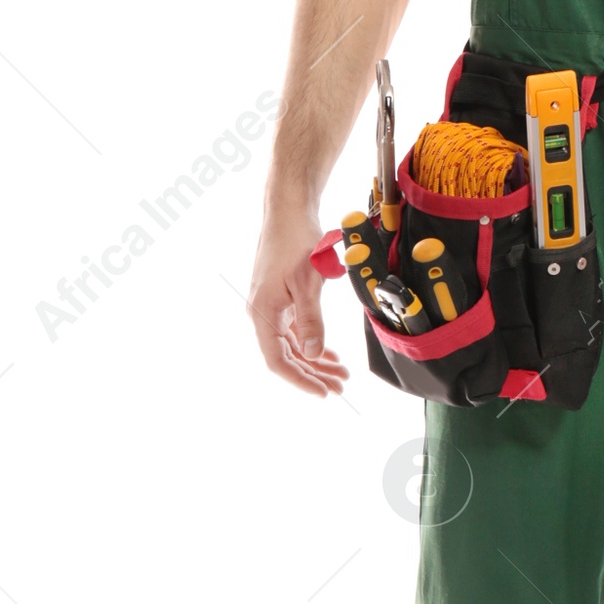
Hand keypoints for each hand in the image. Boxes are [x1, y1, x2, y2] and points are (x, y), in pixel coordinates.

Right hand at [248, 203, 350, 396]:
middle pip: (286, 356)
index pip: (277, 360)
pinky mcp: (281, 299)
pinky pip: (295, 330)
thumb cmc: (295, 240)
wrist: (289, 211)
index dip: (299, 380)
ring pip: (293, 344)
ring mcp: (271, 307)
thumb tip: (314, 354)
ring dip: (316, 360)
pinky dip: (313, 342)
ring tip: (341, 374)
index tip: (322, 392)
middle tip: (340, 387)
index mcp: (262, 312)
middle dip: (313, 374)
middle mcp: (262, 313)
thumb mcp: (307, 283)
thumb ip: (311, 320)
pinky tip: (329, 354)